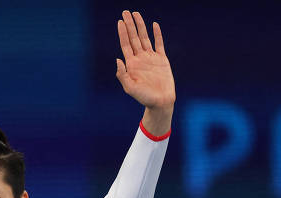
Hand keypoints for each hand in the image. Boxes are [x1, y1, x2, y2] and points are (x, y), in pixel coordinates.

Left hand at [116, 11, 175, 134]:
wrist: (160, 102)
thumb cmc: (144, 98)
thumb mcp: (130, 88)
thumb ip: (123, 74)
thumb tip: (118, 59)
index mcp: (132, 64)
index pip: (126, 44)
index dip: (123, 33)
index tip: (120, 21)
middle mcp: (140, 58)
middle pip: (134, 37)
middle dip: (129, 25)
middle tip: (125, 12)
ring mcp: (151, 58)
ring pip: (145, 38)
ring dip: (140, 26)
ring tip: (136, 14)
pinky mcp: (162, 60)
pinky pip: (159, 44)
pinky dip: (157, 34)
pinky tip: (154, 25)